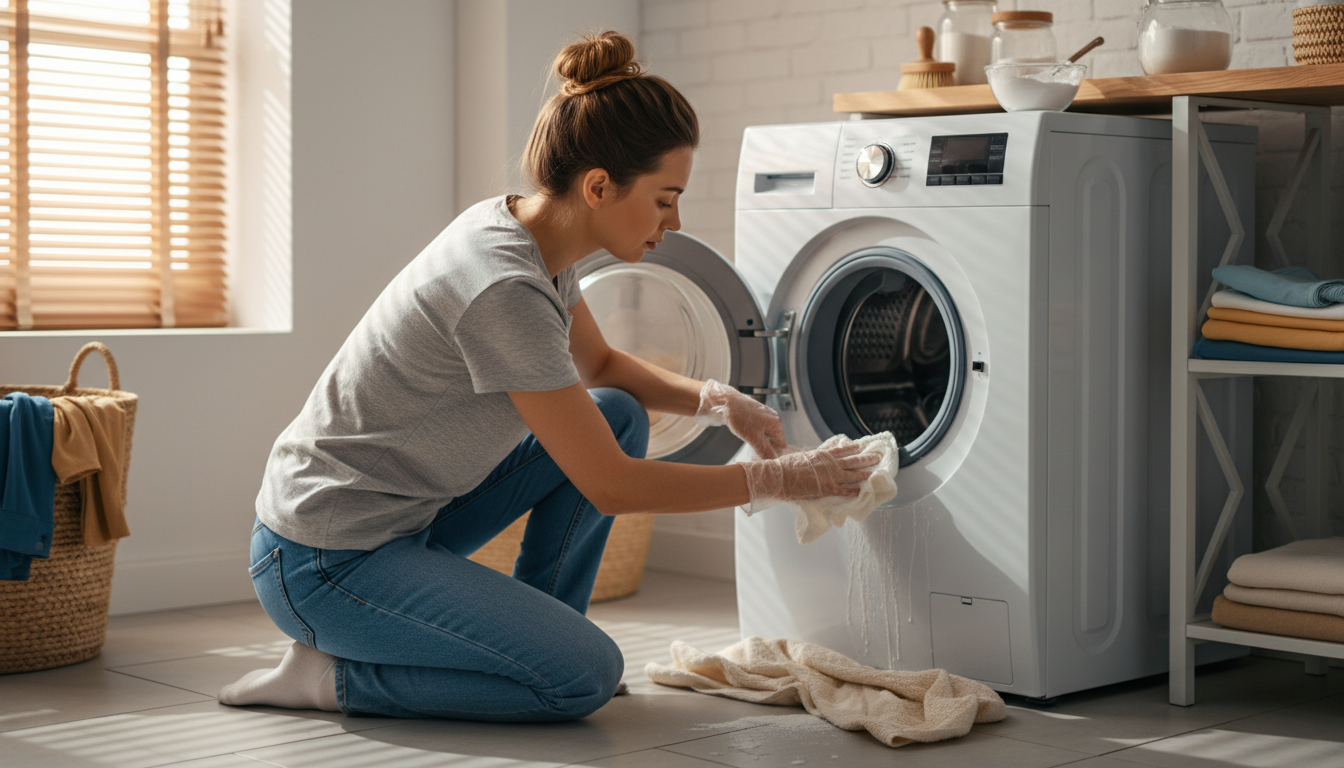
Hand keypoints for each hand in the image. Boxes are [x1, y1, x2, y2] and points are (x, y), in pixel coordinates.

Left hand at [694, 379, 785, 458]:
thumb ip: (765, 451)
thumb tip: (774, 463)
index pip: (781, 446)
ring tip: (750, 445)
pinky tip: (747, 437)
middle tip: (755, 455)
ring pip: (766, 436)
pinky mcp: (756, 417)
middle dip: (766, 449)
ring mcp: (765, 417)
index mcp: (777, 424)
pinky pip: (759, 431)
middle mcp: (774, 420)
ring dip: (759, 443)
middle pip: (774, 441)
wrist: (725, 402)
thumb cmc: (740, 418)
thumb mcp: (754, 438)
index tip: (764, 461)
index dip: (774, 455)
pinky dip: (754, 436)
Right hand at [739, 440, 879, 514]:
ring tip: (875, 471)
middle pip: (853, 460)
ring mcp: (830, 477)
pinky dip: (854, 491)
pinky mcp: (828, 489)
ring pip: (853, 474)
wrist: (780, 476)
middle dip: (866, 458)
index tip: (862, 446)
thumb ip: (809, 458)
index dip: (853, 448)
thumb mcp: (800, 457)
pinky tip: (861, 491)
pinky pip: (845, 491)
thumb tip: (810, 458)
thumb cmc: (785, 467)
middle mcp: (830, 464)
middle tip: (877, 456)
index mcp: (822, 455)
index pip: (842, 450)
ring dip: (865, 473)